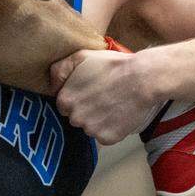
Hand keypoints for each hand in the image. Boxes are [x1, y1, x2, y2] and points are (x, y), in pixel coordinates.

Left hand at [48, 49, 163, 144]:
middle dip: (86, 109)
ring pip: (90, 127)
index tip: (89, 91)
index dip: (77, 97)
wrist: (142, 79)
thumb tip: (52, 85)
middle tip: (102, 96)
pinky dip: (111, 128)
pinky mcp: (107, 138)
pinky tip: (119, 114)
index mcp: (65, 100)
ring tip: (112, 103)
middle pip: (76, 118)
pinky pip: (104, 136)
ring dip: (98, 119)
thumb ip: (59, 70)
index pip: (64, 105)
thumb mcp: (80, 57)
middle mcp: (74, 118)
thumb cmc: (112, 66)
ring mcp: (91, 130)